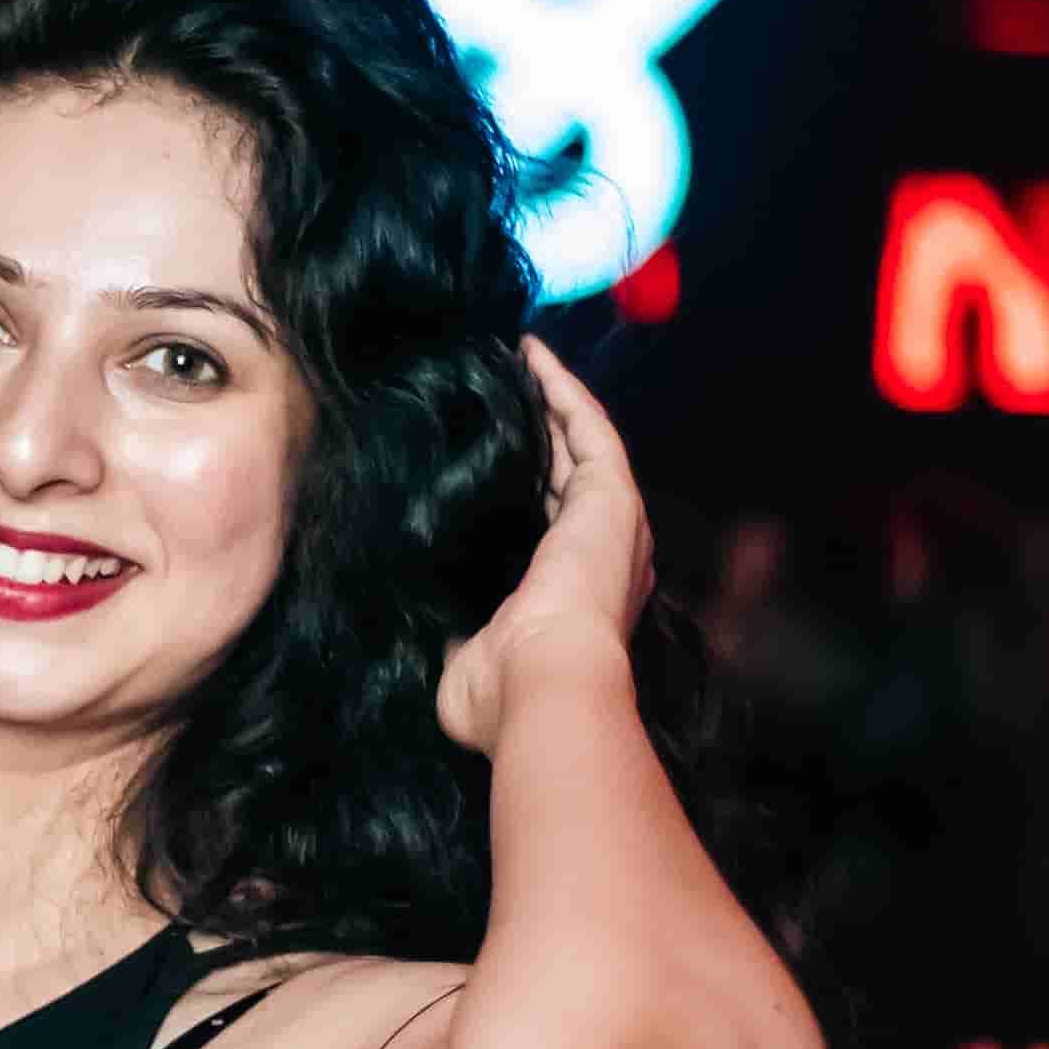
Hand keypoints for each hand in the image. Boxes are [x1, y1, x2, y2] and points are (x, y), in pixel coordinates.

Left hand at [437, 342, 655, 758]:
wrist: (546, 682)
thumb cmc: (505, 692)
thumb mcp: (465, 665)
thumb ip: (458, 640)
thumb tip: (435, 628)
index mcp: (575, 597)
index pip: (551, 527)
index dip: (527, 488)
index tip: (492, 458)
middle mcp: (604, 555)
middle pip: (569, 477)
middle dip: (541, 433)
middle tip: (505, 393)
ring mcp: (613, 522)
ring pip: (583, 444)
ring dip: (553, 400)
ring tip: (520, 361)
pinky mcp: (612, 496)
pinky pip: (589, 428)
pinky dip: (563, 390)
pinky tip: (534, 357)